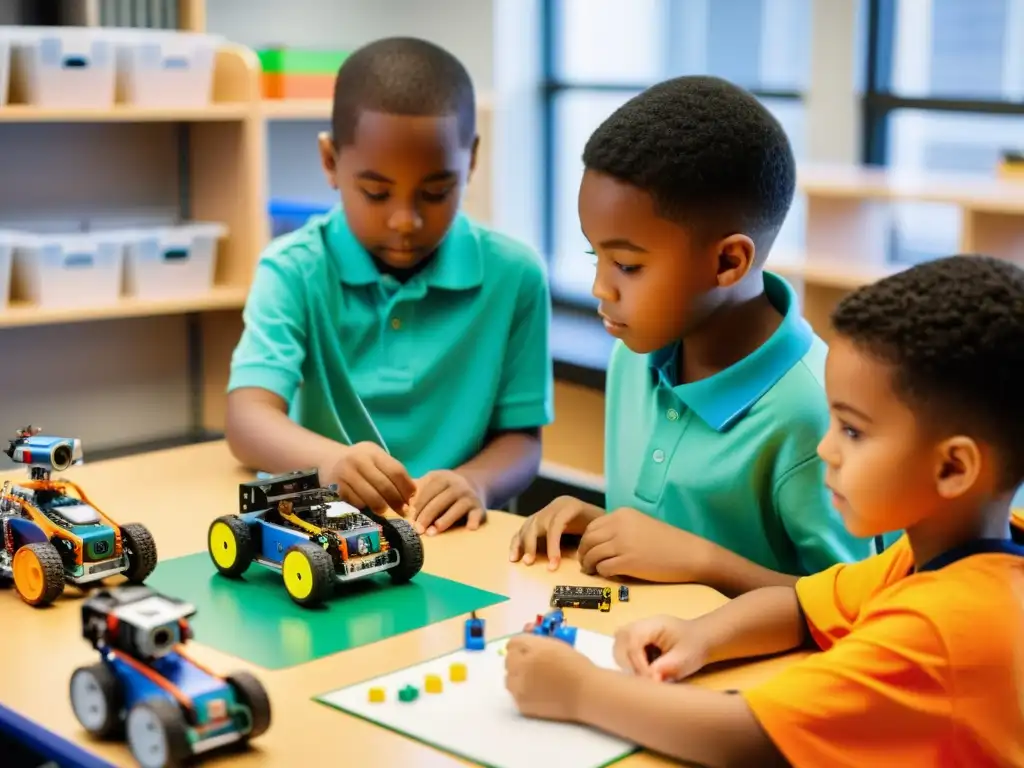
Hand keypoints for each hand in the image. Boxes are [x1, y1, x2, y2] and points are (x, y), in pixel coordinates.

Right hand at [322, 442, 415, 515]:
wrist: (328, 460)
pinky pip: (357, 503)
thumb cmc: (358, 461)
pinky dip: (366, 508)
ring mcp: (346, 474)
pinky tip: (369, 509)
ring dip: (383, 508)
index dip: (406, 487)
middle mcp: (359, 461)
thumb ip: (391, 470)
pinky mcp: (336, 488)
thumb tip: (412, 493)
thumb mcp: (375, 457)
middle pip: (385, 486)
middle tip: (403, 512)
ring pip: (371, 497)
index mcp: (373, 452)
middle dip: (397, 501)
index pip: (396, 471)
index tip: (412, 498)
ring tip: (387, 512)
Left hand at [407, 470, 485, 534]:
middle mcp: (457, 485)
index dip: (418, 506)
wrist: (473, 485)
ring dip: (445, 520)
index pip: (428, 492)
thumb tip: (397, 502)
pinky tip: (469, 528)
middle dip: (427, 516)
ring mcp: (469, 496)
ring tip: (434, 532)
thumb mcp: (431, 483)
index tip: (409, 519)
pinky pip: (476, 514)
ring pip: (457, 508)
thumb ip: (416, 490)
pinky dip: (474, 521)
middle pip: (440, 501)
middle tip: (418, 530)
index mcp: (442, 478)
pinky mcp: (480, 508)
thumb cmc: (444, 490)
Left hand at [504, 634, 594, 720]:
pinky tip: (538, 694)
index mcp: (533, 647)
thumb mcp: (557, 646)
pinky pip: (515, 695)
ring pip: (508, 679)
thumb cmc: (577, 667)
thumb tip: (524, 647)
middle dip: (518, 661)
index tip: (525, 651)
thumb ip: (538, 645)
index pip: (513, 643)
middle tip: (532, 667)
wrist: (586, 693)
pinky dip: (523, 694)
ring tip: (534, 682)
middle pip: (508, 660)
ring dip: (517, 678)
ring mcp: (521, 686)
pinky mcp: (522, 704)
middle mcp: (523, 665)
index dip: (520, 647)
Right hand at [508, 496, 602, 568]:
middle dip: (532, 544)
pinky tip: (514, 556)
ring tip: (519, 561)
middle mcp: (554, 506)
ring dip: (521, 544)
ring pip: (527, 526)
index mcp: (570, 506)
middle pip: (537, 523)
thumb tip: (583, 557)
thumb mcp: (599, 527)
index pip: (556, 525)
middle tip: (530, 563)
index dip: (552, 545)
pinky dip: (517, 542)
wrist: (595, 511)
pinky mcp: (537, 519)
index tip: (553, 565)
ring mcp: (544, 511)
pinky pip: (523, 529)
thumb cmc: (599, 523)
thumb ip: (591, 538)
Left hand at [577, 507, 711, 581]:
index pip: (592, 526)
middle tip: (585, 563)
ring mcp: (623, 544)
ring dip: (589, 565)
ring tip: (591, 571)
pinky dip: (602, 573)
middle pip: (588, 540)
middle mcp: (619, 526)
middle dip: (583, 553)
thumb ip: (620, 528)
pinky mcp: (628, 562)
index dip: (586, 540)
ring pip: (592, 554)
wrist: (689, 554)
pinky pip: (603, 568)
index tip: (587, 550)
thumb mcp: (640, 525)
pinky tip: (607, 575)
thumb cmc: (668, 541)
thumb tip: (600, 541)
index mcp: (622, 514)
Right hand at [613, 615, 708, 681]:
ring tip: (645, 676)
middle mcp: (640, 625)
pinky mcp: (634, 639)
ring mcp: (635, 630)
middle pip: (620, 642)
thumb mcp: (684, 659)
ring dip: (627, 664)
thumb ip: (666, 668)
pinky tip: (644, 671)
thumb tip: (650, 679)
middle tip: (646, 679)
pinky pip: (622, 650)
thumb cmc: (694, 647)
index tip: (651, 680)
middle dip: (629, 664)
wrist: (701, 640)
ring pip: (618, 646)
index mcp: (653, 625)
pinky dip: (629, 663)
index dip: (638, 663)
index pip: (634, 642)